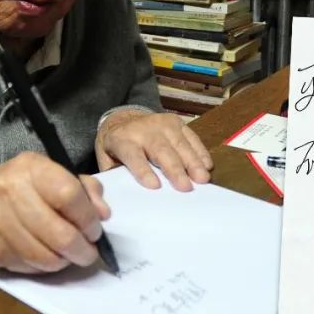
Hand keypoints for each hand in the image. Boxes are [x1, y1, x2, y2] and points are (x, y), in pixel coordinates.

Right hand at [0, 153, 109, 272]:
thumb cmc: (12, 187)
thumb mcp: (45, 173)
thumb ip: (81, 188)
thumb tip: (102, 214)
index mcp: (29, 167)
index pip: (69, 195)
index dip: (89, 218)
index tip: (95, 229)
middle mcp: (9, 191)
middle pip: (60, 233)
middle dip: (82, 249)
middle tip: (88, 251)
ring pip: (46, 257)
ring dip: (65, 261)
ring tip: (69, 255)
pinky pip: (29, 267)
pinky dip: (44, 267)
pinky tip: (45, 256)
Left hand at [95, 110, 212, 191]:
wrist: (124, 119)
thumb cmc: (117, 147)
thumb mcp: (106, 158)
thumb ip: (115, 174)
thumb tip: (126, 194)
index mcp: (122, 139)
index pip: (133, 155)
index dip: (143, 170)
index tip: (154, 186)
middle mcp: (143, 129)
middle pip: (161, 150)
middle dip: (174, 169)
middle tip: (186, 188)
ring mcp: (162, 123)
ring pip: (179, 144)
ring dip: (193, 162)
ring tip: (202, 179)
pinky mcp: (177, 122)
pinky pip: (191, 137)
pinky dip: (200, 152)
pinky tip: (207, 165)